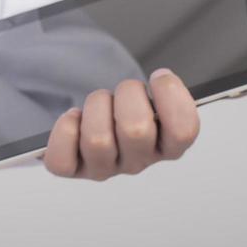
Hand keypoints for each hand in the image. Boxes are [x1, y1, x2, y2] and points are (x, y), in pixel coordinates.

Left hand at [41, 69, 200, 180]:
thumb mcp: (154, 99)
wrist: (94, 123)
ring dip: (96, 107)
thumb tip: (163, 80)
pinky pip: (62, 159)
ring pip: (98, 140)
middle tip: (124, 92)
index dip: (172, 96)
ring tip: (99, 104)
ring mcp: (104, 169)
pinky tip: (74, 119)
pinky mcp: (74, 169)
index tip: (159, 78)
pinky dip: (64, 130)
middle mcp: (137, 162)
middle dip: (127, 94)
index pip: (184, 131)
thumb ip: (165, 92)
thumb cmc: (127, 110)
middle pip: (136, 129)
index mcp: (166, 146)